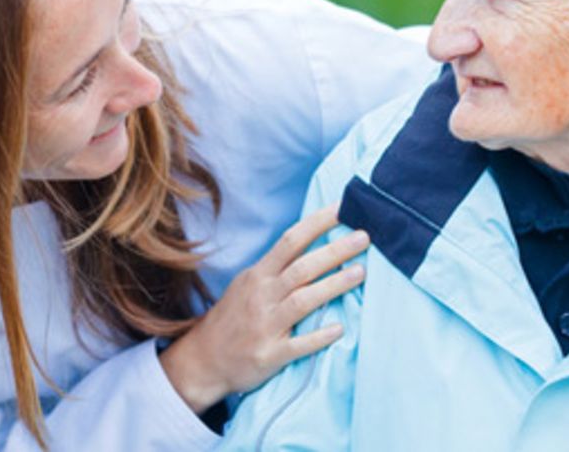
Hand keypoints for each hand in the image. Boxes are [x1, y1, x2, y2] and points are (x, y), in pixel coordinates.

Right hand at [159, 205, 368, 412]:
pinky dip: (319, 336)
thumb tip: (317, 246)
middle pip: (301, 267)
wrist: (204, 360)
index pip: (291, 240)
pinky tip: (340, 328)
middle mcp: (262, 296)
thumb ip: (279, 268)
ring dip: (333, 285)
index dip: (318, 223)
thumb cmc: (234, 318)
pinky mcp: (269, 355)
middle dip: (334, 251)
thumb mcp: (249, 284)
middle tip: (364, 237)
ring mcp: (265, 326)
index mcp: (259, 275)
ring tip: (361, 272)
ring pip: (302, 300)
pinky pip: (298, 345)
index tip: (344, 209)